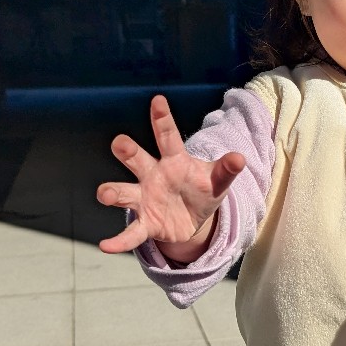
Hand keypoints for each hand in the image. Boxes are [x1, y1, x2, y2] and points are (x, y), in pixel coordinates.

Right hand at [96, 95, 245, 260]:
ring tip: (105, 193)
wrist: (193, 219)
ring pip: (125, 193)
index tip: (158, 100)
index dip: (163, 120)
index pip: (168, 137)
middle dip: (128, 152)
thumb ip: (227, 169)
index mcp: (174, 161)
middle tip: (120, 143)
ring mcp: (145, 199)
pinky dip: (118, 240)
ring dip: (113, 192)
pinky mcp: (146, 223)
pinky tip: (105, 245)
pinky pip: (131, 233)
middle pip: (138, 160)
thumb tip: (240, 159)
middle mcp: (153, 175)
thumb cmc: (203, 190)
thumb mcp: (218, 180)